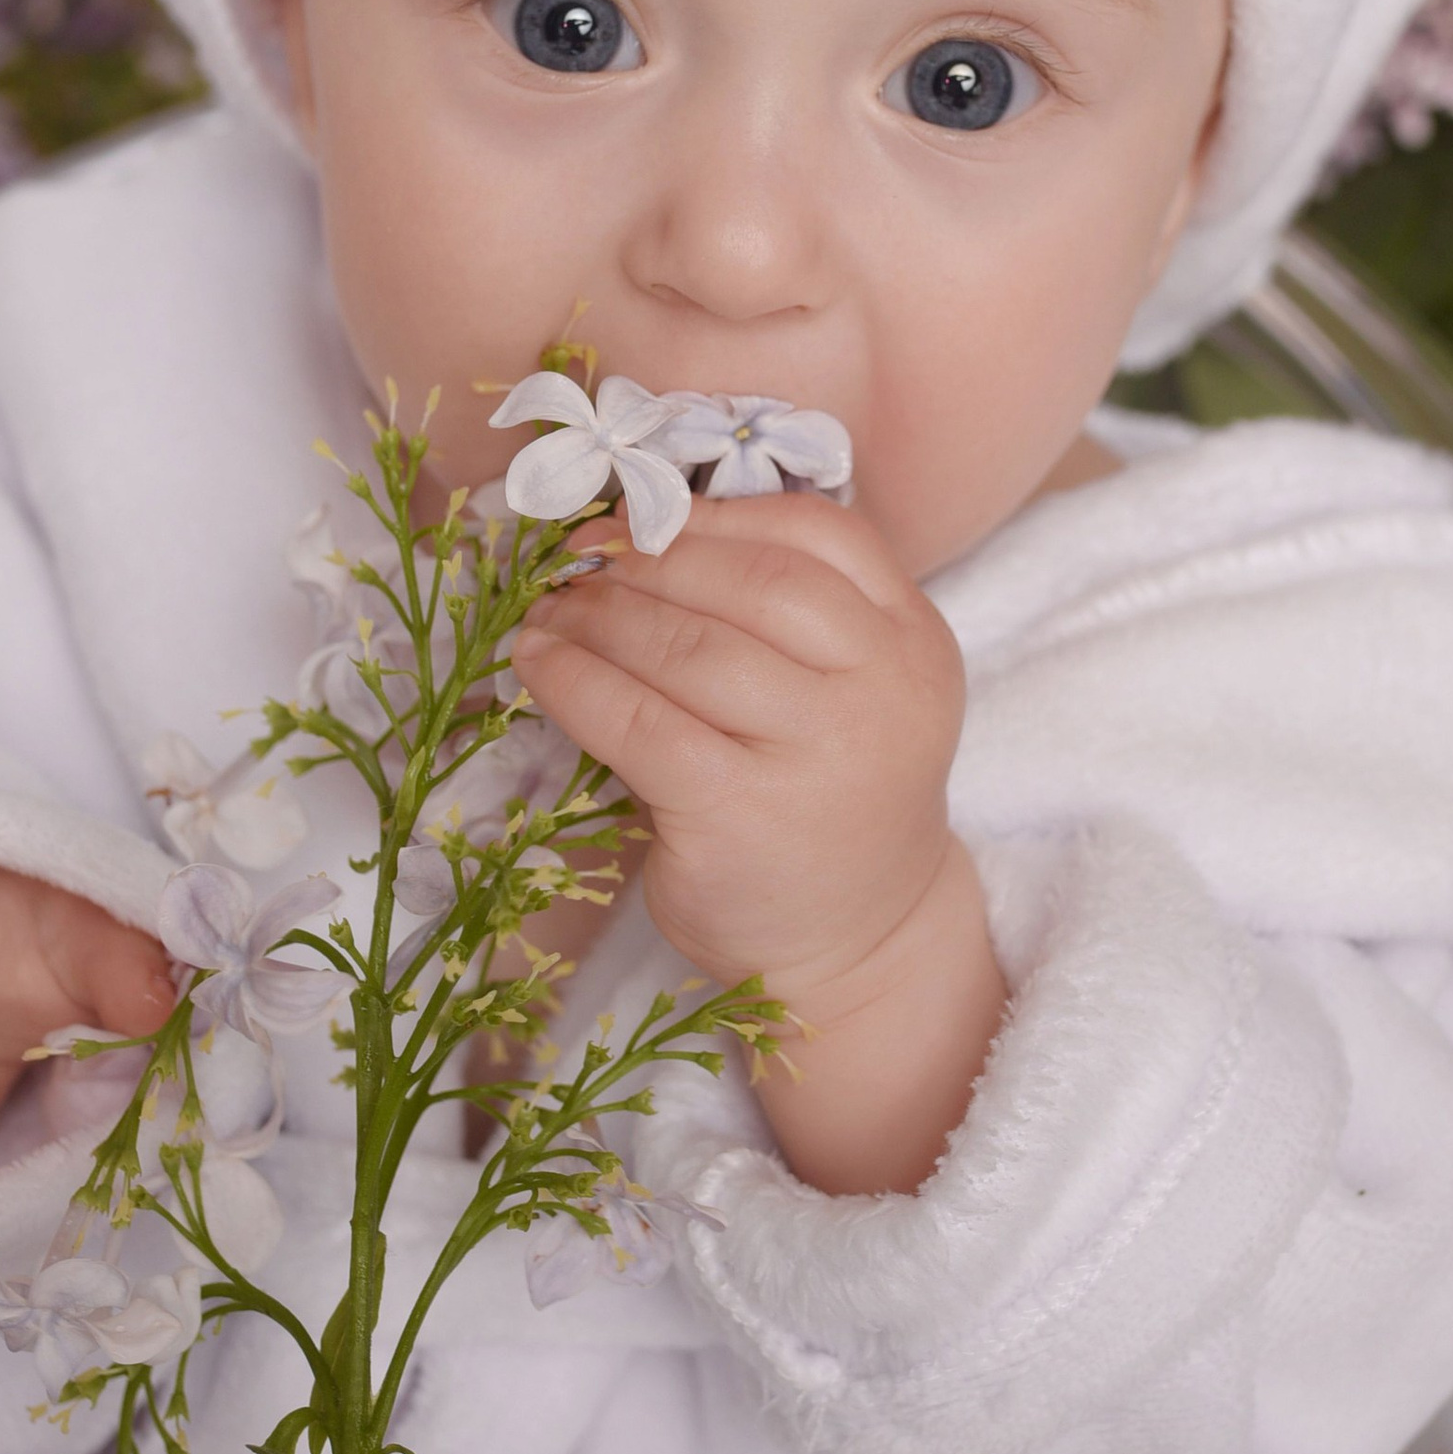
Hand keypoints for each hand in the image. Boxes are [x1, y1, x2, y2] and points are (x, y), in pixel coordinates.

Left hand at [509, 498, 1003, 1193]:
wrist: (858, 940)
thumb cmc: (830, 795)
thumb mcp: (851, 689)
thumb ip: (788, 614)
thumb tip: (634, 532)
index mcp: (914, 640)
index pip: (819, 532)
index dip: (716, 513)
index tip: (643, 515)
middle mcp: (880, 690)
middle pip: (748, 580)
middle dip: (646, 559)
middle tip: (576, 560)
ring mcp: (815, 753)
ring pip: (687, 644)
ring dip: (599, 614)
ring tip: (549, 610)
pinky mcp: (738, 812)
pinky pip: (636, 720)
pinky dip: (573, 681)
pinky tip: (538, 665)